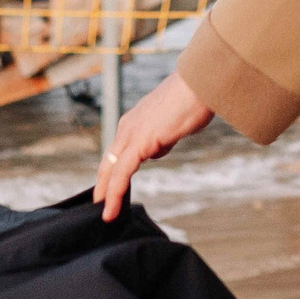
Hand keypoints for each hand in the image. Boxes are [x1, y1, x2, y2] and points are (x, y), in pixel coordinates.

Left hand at [94, 72, 213, 219]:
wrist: (200, 84)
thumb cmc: (194, 99)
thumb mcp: (173, 124)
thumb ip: (162, 137)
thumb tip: (157, 150)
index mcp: (134, 120)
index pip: (117, 151)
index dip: (111, 171)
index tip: (109, 189)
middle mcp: (127, 126)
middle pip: (108, 161)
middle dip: (103, 185)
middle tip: (99, 205)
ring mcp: (131, 133)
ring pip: (111, 169)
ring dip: (106, 193)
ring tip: (106, 215)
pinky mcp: (139, 142)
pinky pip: (121, 173)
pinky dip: (114, 193)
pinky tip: (111, 209)